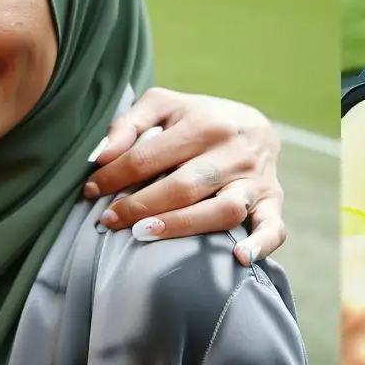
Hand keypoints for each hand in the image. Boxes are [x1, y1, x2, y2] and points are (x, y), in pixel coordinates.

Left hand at [84, 87, 284, 260]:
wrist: (255, 124)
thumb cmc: (200, 119)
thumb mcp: (165, 106)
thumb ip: (130, 123)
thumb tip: (101, 155)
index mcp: (204, 124)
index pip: (150, 156)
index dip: (114, 176)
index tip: (90, 191)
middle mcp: (234, 152)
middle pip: (183, 186)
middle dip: (140, 206)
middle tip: (109, 220)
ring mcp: (255, 181)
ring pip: (222, 211)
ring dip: (182, 226)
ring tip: (144, 234)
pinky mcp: (273, 202)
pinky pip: (274, 228)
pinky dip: (261, 245)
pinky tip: (239, 258)